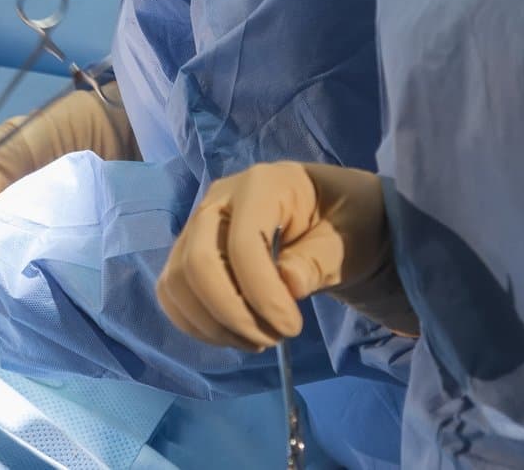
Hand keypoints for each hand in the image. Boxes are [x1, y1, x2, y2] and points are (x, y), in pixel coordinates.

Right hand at [156, 162, 416, 351]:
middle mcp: (219, 199)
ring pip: (178, 281)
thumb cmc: (348, 223)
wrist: (337, 221)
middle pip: (197, 261)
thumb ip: (319, 258)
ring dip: (213, 323)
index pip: (242, 241)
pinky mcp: (190, 252)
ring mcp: (199, 225)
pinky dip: (196, 322)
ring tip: (258, 339)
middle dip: (231, 312)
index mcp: (263, 184)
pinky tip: (234, 334)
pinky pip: (174, 292)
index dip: (261, 293)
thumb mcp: (350, 238)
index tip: (292, 328)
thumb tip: (287, 283)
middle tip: (272, 338)